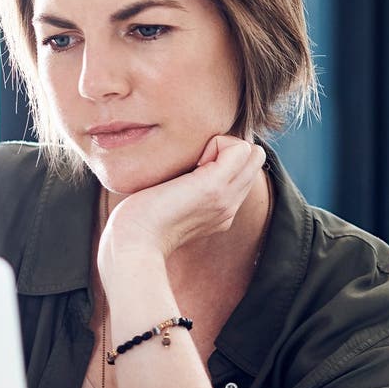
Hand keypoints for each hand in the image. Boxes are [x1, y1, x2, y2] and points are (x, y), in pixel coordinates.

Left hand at [97, 135, 265, 277]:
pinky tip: (193, 162)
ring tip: (194, 162)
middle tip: (194, 161)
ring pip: (253, 152)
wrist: (134, 244)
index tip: (190, 169)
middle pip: (254, 160)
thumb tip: (179, 169)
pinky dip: (216, 143)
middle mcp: (229, 206)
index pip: (242, 172)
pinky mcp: (214, 186)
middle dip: (227, 149)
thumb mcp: (166, 204)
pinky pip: (239, 148)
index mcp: (219, 212)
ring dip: (224, 145)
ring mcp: (226, 197)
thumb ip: (180, 190)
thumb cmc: (137, 224)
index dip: (222, 159)